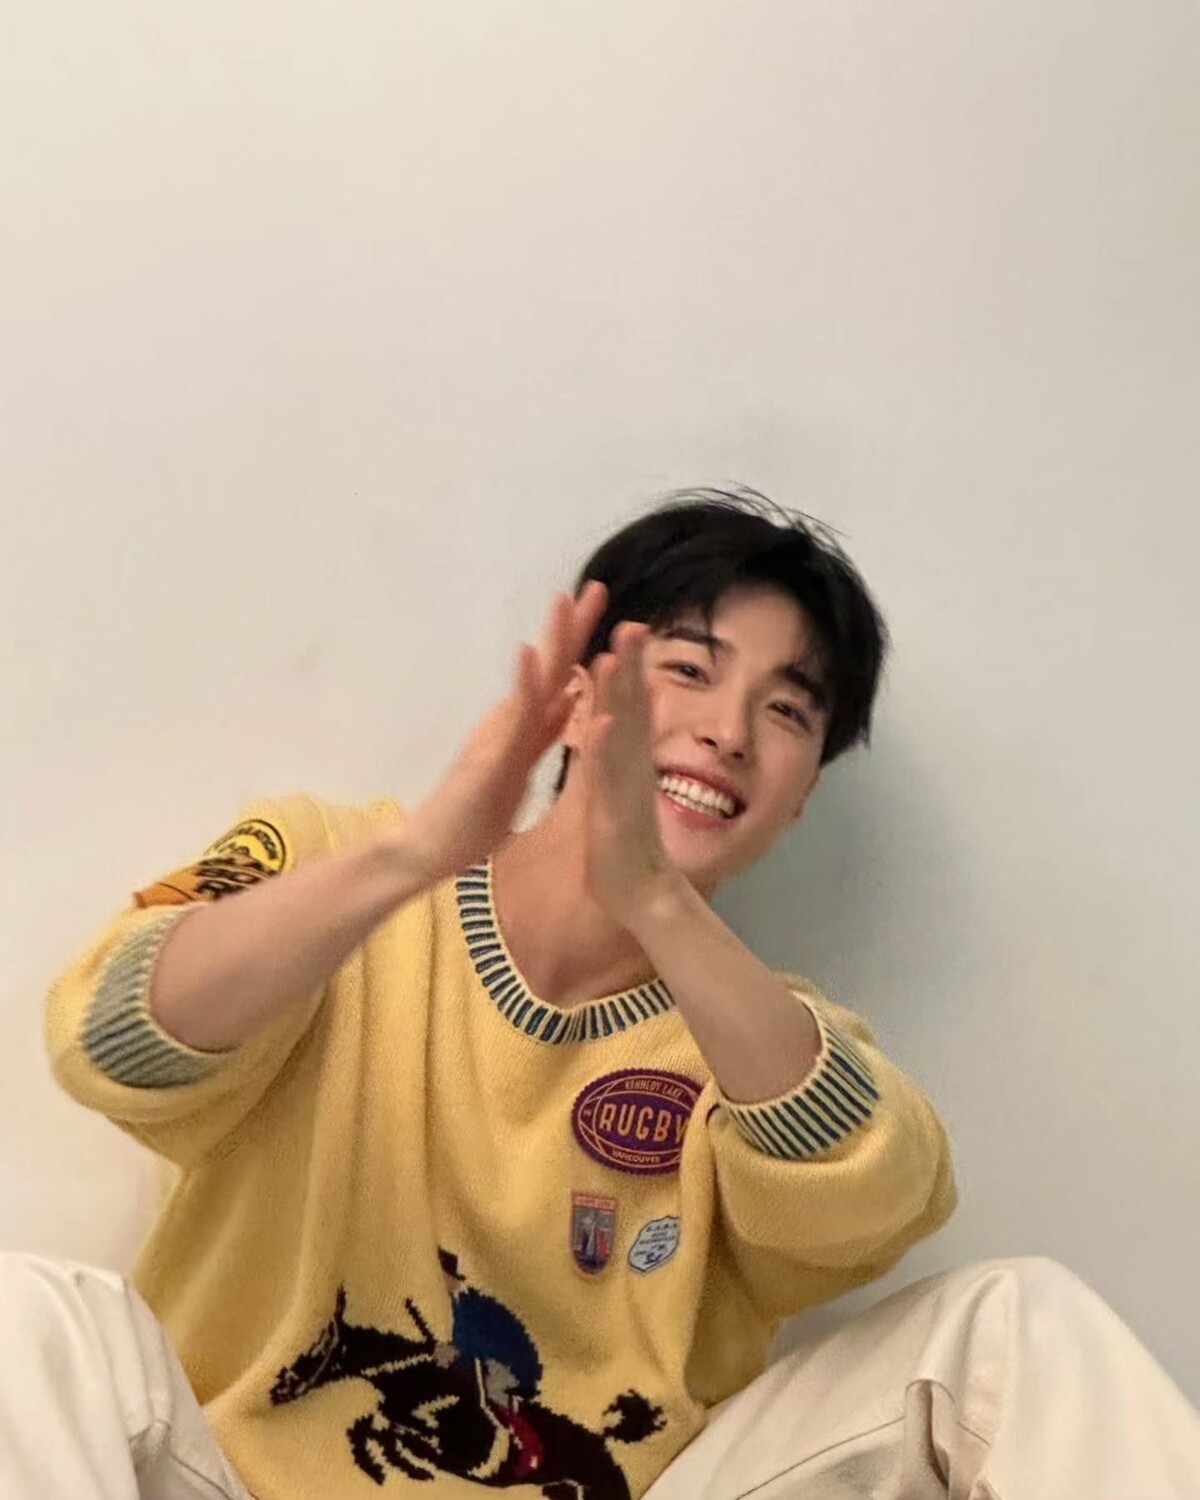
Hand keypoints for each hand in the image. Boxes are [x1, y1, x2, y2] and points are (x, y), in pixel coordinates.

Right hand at [403, 582, 607, 883]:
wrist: (429, 849)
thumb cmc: (472, 816)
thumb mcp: (520, 768)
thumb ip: (542, 734)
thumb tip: (568, 701)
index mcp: (524, 727)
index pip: (561, 679)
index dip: (582, 645)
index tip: (602, 612)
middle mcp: (512, 721)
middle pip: (551, 667)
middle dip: (573, 627)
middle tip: (597, 586)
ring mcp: (500, 734)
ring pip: (535, 680)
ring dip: (551, 639)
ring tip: (565, 597)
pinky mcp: (491, 754)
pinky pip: (513, 716)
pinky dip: (525, 683)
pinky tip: (530, 651)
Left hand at [578, 621, 674, 925]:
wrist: (641, 897)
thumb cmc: (624, 851)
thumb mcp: (618, 797)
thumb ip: (618, 767)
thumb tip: (618, 741)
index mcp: (625, 764)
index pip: (627, 708)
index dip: (627, 672)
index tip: (625, 634)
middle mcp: (631, 769)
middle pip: (632, 708)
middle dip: (630, 666)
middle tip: (631, 623)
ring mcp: (625, 788)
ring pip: (622, 733)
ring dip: (620, 695)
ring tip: (616, 654)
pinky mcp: (613, 813)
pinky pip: (608, 777)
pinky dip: (606, 748)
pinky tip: (604, 721)